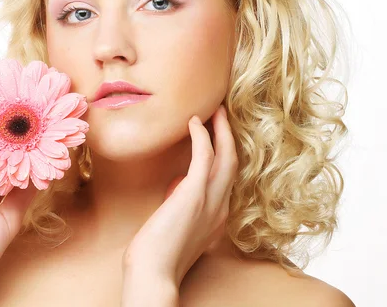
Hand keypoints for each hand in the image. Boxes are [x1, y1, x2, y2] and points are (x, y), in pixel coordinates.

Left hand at [122, 105, 238, 287]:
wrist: (153, 275)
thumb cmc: (157, 254)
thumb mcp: (177, 225)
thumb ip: (182, 206)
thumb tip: (176, 187)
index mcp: (217, 216)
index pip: (227, 178)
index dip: (225, 153)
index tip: (218, 135)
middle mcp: (221, 208)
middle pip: (233, 163)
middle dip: (228, 136)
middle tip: (221, 114)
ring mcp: (211, 201)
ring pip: (226, 157)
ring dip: (221, 130)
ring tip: (214, 110)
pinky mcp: (194, 194)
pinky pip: (205, 157)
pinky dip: (202, 136)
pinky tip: (194, 122)